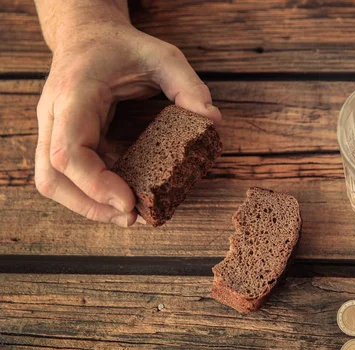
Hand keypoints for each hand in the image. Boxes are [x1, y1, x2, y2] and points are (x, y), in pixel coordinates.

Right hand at [35, 18, 220, 226]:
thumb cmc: (122, 46)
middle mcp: (55, 115)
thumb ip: (189, 86)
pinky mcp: (62, 140)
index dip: (95, 185)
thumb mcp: (163, 56)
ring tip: (129, 216)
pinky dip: (91, 193)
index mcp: (74, 94)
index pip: (69, 151)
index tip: (129, 203)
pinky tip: (123, 197)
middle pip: (52, 177)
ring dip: (88, 206)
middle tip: (133, 218)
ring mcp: (53, 129)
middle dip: (90, 206)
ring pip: (53, 182)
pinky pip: (67, 176)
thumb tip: (212, 122)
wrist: (88, 35)